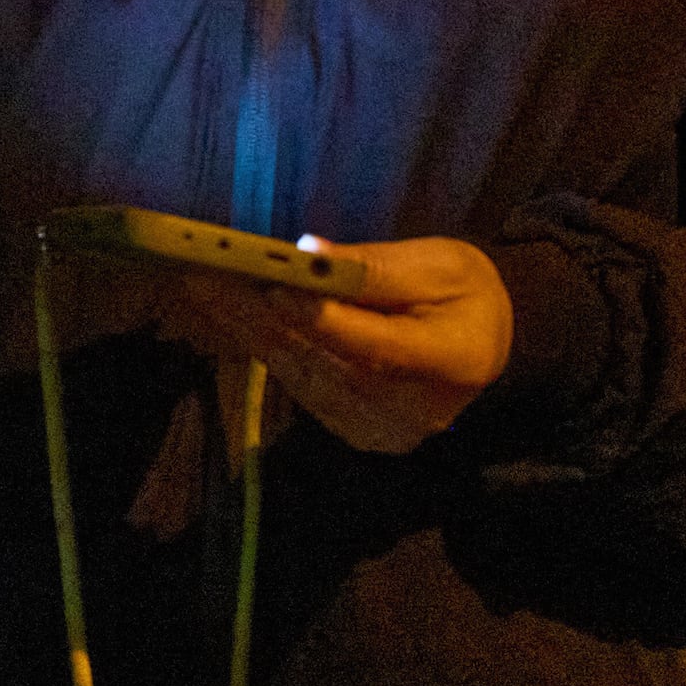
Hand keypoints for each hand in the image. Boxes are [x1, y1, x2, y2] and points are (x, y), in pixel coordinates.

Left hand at [159, 234, 513, 454]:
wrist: (484, 347)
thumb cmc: (466, 294)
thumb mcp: (440, 265)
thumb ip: (375, 266)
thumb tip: (308, 255)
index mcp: (447, 362)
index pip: (372, 345)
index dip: (317, 317)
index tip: (269, 284)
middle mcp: (410, 410)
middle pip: (322, 360)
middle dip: (258, 315)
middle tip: (203, 276)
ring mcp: (378, 429)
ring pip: (300, 373)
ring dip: (247, 329)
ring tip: (202, 288)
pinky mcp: (353, 430)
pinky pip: (300, 385)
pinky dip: (265, 347)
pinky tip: (230, 315)